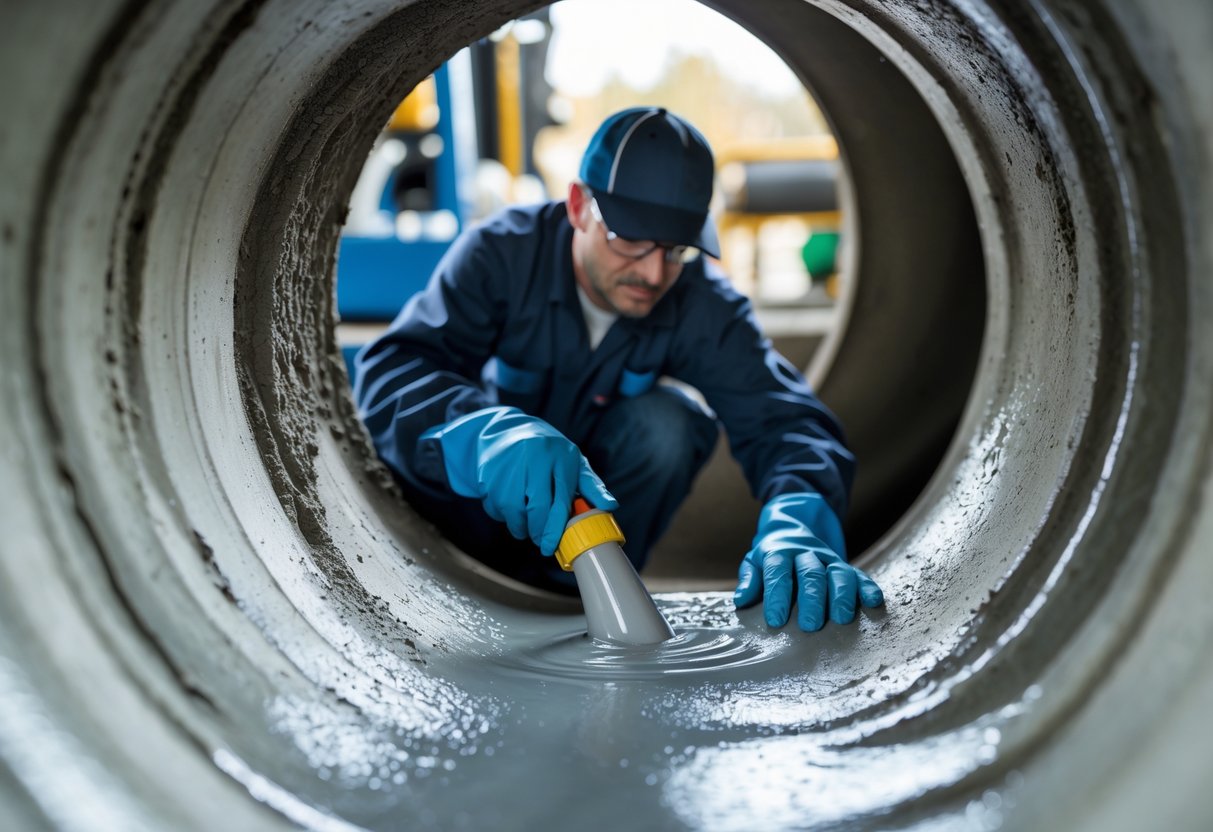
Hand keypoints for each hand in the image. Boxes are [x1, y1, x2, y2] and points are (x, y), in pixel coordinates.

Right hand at [422, 407, 616, 554]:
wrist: (506, 428)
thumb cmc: (547, 451)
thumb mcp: (573, 461)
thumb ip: (592, 485)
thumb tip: (610, 506)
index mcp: (558, 457)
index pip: (560, 501)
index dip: (556, 528)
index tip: (551, 546)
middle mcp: (532, 459)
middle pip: (536, 509)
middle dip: (538, 532)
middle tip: (539, 541)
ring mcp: (508, 465)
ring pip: (513, 511)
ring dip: (519, 527)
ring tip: (525, 527)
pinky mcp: (487, 473)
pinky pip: (495, 506)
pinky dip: (502, 516)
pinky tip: (509, 509)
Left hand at [734, 492, 882, 630]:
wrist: (796, 525)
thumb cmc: (772, 555)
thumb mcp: (755, 561)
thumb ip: (750, 579)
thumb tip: (741, 599)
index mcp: (780, 553)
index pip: (778, 572)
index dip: (776, 595)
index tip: (776, 620)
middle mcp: (807, 554)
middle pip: (811, 573)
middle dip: (812, 599)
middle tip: (810, 625)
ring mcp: (829, 559)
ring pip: (839, 572)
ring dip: (841, 594)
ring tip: (842, 618)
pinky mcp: (847, 565)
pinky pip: (860, 574)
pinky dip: (868, 587)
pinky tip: (873, 602)